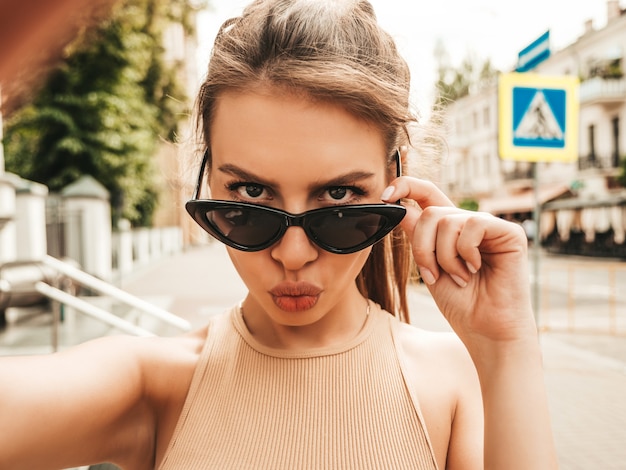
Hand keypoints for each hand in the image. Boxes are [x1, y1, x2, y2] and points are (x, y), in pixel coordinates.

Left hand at [382, 176, 536, 346]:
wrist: (485, 330)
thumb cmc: (461, 304)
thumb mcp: (429, 266)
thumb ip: (418, 236)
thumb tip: (400, 207)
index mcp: (449, 230)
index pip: (427, 195)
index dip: (406, 187)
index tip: (385, 195)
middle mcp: (469, 223)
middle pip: (430, 213)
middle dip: (423, 247)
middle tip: (434, 274)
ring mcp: (490, 226)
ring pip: (447, 220)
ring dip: (444, 256)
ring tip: (459, 277)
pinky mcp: (509, 232)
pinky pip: (473, 225)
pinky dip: (465, 252)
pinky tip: (474, 270)